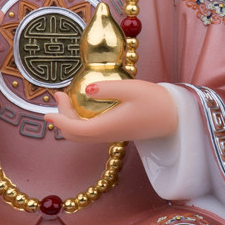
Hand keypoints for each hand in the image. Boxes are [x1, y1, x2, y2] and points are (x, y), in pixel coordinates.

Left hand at [51, 80, 179, 143]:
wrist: (177, 116)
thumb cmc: (156, 101)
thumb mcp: (131, 89)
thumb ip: (107, 89)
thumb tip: (86, 91)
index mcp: (108, 126)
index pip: (76, 129)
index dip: (59, 121)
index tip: (47, 111)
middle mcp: (108, 134)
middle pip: (76, 135)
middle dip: (62, 119)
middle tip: (59, 97)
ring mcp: (113, 135)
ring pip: (83, 135)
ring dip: (71, 120)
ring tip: (68, 99)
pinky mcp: (118, 132)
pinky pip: (92, 132)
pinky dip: (81, 122)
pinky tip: (84, 106)